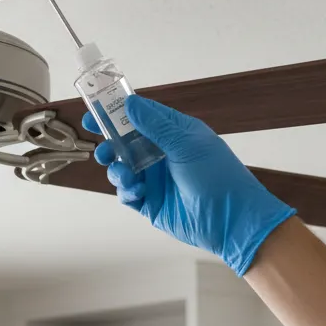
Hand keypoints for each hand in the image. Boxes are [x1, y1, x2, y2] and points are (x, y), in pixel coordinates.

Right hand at [83, 96, 296, 275]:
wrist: (231, 221)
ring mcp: (156, 179)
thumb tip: (130, 104)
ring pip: (123, 169)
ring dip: (117, 170)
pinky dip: (126, 191)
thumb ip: (156, 125)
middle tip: (102, 147)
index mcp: (175, 134)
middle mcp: (163, 154)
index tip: (95, 110)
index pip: (142, 116)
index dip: (118, 112)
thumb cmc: (218, 177)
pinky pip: (128, 194)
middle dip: (110, 144)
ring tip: (124, 174)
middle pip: (126, 143)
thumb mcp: (187, 145)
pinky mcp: (151, 203)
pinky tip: (136, 192)